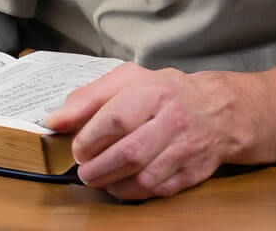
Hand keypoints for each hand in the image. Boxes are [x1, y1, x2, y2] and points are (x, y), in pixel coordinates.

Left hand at [43, 64, 245, 199]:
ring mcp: (187, 147)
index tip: (78, 149)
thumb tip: (55, 120)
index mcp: (153, 91)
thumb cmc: (165, 93)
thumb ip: (88, 98)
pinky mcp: (195, 171)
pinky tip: (122, 186)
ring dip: (114, 184)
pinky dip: (135, 193)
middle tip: (84, 172)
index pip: (115, 119)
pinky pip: (160, 190)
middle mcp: (173, 119)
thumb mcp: (126, 81)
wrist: (219, 110)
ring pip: (144, 177)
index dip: (90, 139)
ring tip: (100, 179)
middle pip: (129, 153)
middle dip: (98, 168)